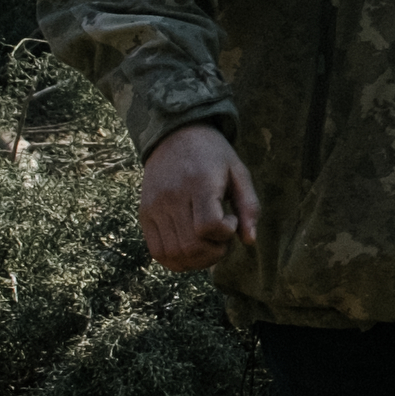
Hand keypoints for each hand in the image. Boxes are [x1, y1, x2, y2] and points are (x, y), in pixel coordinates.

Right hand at [138, 122, 259, 270]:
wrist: (175, 136)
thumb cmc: (214, 155)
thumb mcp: (239, 172)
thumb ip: (249, 206)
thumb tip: (250, 241)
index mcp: (199, 183)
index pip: (208, 226)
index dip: (226, 233)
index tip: (231, 219)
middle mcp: (171, 198)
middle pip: (190, 246)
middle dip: (215, 252)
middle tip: (223, 237)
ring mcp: (154, 208)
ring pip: (173, 254)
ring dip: (197, 260)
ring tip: (208, 242)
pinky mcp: (144, 215)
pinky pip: (157, 252)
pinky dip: (177, 259)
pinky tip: (191, 246)